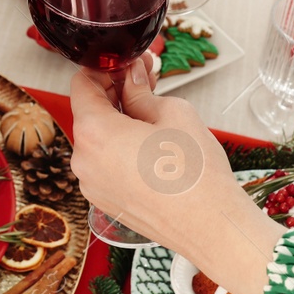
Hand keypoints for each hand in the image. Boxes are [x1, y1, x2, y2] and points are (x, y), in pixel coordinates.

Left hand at [68, 59, 246, 257]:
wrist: (211, 227)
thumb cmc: (195, 175)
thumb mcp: (172, 112)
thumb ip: (141, 91)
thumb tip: (131, 79)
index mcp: (94, 133)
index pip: (82, 84)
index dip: (105, 69)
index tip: (127, 66)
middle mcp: (84, 161)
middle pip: (90, 112)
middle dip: (115, 93)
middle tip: (146, 81)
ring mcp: (92, 185)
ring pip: (99, 140)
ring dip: (120, 122)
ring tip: (154, 112)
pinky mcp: (105, 202)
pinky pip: (106, 164)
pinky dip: (121, 149)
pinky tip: (151, 144)